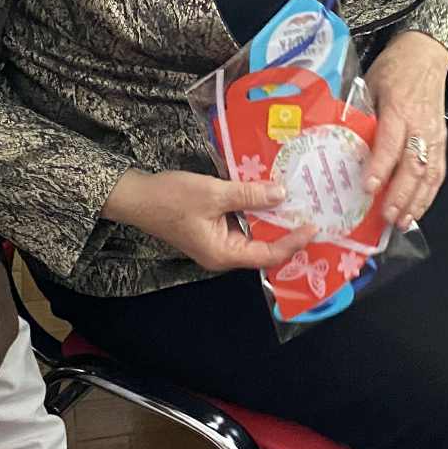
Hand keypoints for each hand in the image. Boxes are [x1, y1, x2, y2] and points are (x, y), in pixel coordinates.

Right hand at [101, 170, 317, 272]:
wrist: (134, 196)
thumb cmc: (171, 199)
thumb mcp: (214, 194)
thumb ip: (249, 195)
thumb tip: (282, 194)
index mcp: (224, 254)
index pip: (268, 255)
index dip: (293, 242)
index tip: (313, 226)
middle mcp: (223, 253)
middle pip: (263, 247)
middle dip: (286, 231)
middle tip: (311, 212)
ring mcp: (216, 241)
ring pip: (252, 233)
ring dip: (271, 218)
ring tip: (295, 203)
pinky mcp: (211, 228)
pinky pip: (240, 222)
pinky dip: (255, 210)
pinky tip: (267, 194)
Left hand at [360, 31, 447, 227]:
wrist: (425, 54)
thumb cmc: (394, 68)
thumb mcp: (370, 84)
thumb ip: (361, 113)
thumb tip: (343, 143)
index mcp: (399, 108)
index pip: (391, 142)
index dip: (381, 166)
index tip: (368, 187)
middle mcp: (420, 125)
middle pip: (413, 165)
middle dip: (400, 194)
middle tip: (386, 216)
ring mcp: (434, 135)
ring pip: (429, 173)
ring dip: (416, 201)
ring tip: (402, 222)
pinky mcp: (441, 141)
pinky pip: (438, 171)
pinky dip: (429, 194)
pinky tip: (417, 209)